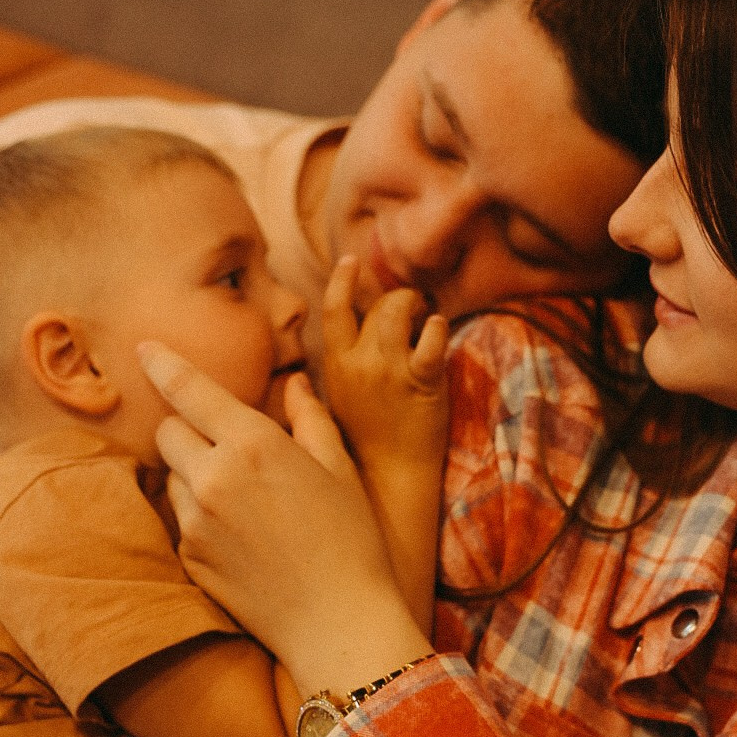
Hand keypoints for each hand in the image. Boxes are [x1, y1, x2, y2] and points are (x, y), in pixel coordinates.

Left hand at [139, 342, 430, 698]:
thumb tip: (293, 384)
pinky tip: (242, 535)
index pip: (189, 389)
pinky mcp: (189, 558)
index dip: (162, 363)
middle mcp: (213, 477)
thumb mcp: (340, 469)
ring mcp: (195, 522)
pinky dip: (200, 515)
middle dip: (188, 429)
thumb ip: (309, 418)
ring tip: (244, 500)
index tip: (144, 348)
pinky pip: (181, 519)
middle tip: (227, 446)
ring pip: (172, 476)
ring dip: (194, 474)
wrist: (338, 624)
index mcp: (254, 444)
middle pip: (168, 431)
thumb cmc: (352, 541)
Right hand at [322, 256, 448, 469]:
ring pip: (400, 311)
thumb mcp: (332, 405)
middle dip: (396, 298)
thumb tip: (297, 378)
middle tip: (411, 307)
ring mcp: (391, 370)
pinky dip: (436, 327)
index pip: (334, 309)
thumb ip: (323, 381)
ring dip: (416, 304)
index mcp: (336, 364)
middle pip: (377, 305)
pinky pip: (431, 340)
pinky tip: (439, 327)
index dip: (342, 280)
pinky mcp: (422, 381)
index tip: (350, 262)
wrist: (388, 475)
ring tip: (425, 315)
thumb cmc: (362, 443)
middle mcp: (361, 362)